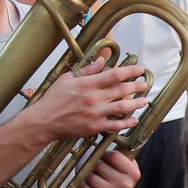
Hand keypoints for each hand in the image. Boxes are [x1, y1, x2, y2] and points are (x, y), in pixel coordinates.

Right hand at [22, 56, 147, 143]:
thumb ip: (87, 70)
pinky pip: (115, 125)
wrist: (43, 121)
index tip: (139, 70)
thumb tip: (101, 61)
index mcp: (87, 84)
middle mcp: (93, 98)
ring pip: (122, 107)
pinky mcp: (94, 127)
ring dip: (136, 104)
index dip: (130, 71)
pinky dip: (127, 123)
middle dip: (137, 86)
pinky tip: (134, 120)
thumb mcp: (67, 79)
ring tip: (144, 101)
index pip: (114, 75)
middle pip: (122, 90)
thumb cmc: (53, 100)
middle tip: (144, 84)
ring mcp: (95, 114)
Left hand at [78, 150, 139, 187]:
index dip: (103, 155)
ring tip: (91, 179)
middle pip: (100, 165)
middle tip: (95, 171)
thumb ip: (118, 154)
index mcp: (134, 172)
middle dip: (93, 166)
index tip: (102, 158)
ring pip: (91, 177)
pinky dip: (83, 187)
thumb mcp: (121, 168)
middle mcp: (128, 184)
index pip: (113, 155)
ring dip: (87, 177)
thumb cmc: (112, 183)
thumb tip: (110, 131)